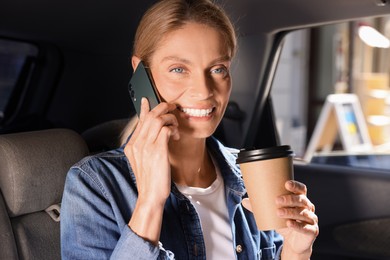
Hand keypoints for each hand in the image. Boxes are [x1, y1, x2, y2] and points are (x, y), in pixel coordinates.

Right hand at [124, 98, 178, 243]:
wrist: (150, 196)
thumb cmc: (150, 180)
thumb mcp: (144, 161)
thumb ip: (146, 145)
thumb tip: (155, 132)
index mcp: (132, 146)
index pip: (139, 121)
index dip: (145, 109)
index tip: (148, 100)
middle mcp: (136, 144)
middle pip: (149, 116)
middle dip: (162, 108)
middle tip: (172, 108)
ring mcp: (146, 146)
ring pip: (158, 119)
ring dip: (170, 119)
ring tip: (176, 127)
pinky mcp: (157, 150)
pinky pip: (166, 129)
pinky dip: (173, 128)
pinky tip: (176, 135)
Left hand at [241, 180, 318, 258]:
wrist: (294, 242)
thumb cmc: (285, 223)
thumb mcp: (273, 214)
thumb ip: (261, 207)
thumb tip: (244, 201)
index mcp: (300, 200)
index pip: (301, 189)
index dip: (295, 186)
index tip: (286, 184)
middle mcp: (308, 208)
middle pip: (301, 200)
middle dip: (289, 199)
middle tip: (277, 200)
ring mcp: (311, 219)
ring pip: (303, 213)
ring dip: (290, 212)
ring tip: (278, 212)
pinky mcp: (312, 231)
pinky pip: (306, 228)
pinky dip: (297, 226)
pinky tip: (289, 224)